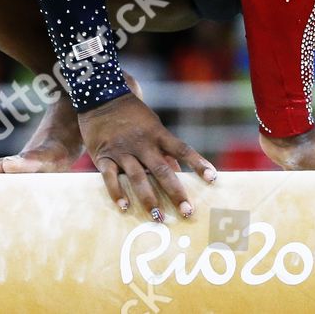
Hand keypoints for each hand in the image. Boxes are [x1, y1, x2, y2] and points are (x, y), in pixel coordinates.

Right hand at [77, 93, 217, 219]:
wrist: (102, 98)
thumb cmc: (133, 116)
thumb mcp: (153, 126)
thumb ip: (164, 149)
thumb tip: (177, 170)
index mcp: (158, 134)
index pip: (183, 150)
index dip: (198, 164)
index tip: (212, 178)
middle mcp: (143, 144)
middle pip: (162, 170)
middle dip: (176, 192)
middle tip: (187, 211)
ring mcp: (122, 151)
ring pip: (138, 177)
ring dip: (148, 199)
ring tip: (158, 217)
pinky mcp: (104, 157)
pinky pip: (110, 178)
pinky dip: (117, 193)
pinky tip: (125, 208)